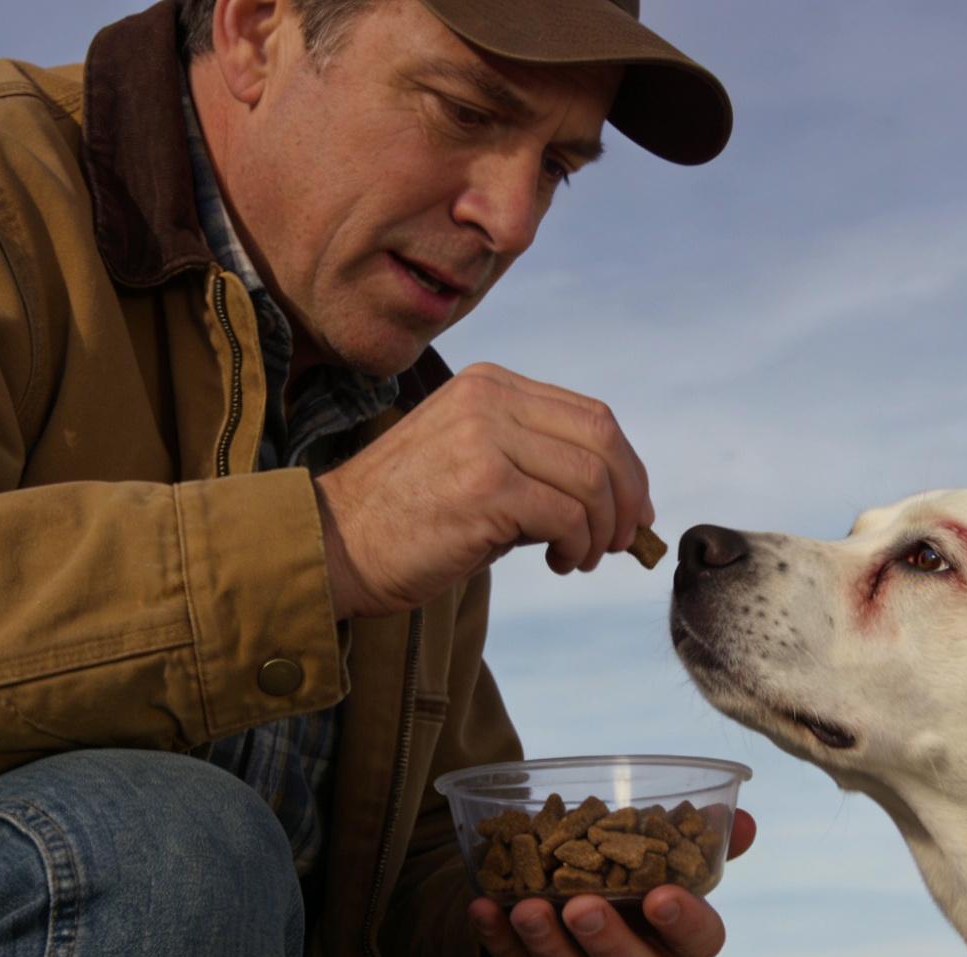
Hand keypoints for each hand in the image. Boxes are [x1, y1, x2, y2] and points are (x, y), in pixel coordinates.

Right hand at [313, 363, 652, 619]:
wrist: (333, 545)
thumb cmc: (406, 518)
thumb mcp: (475, 464)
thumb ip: (537, 465)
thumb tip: (616, 502)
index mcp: (489, 385)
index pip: (590, 415)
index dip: (627, 466)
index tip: (633, 510)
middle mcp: (488, 400)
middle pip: (603, 439)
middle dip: (627, 496)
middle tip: (623, 539)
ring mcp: (485, 439)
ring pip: (591, 479)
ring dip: (603, 529)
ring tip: (581, 557)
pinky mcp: (485, 488)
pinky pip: (568, 515)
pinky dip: (578, 545)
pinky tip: (560, 562)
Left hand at [471, 809, 755, 956]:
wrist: (576, 924)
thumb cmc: (632, 881)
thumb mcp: (663, 856)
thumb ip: (699, 837)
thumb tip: (736, 818)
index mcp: (679, 938)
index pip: (700, 942)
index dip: (685, 924)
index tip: (662, 895)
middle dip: (608, 942)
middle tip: (583, 906)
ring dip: (548, 946)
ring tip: (526, 907)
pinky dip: (498, 942)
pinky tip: (484, 908)